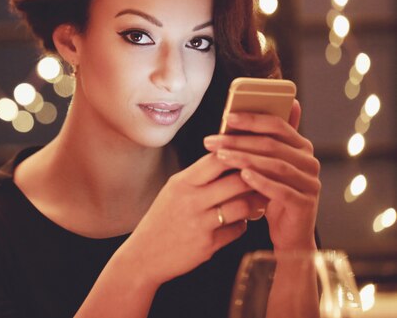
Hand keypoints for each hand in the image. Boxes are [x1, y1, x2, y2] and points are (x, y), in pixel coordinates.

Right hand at [121, 152, 263, 285]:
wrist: (145, 255)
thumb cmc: (162, 219)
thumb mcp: (173, 191)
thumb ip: (198, 177)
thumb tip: (229, 161)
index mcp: (181, 183)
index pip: (217, 159)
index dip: (238, 155)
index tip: (250, 156)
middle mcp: (191, 200)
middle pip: (237, 181)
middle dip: (256, 180)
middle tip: (265, 179)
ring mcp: (200, 223)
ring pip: (242, 206)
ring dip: (255, 203)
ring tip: (259, 200)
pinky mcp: (208, 245)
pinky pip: (238, 230)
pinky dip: (243, 225)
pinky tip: (240, 222)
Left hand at [203, 100, 320, 250]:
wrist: (290, 235)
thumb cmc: (272, 196)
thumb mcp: (265, 167)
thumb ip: (258, 143)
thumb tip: (237, 113)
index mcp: (301, 147)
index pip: (278, 125)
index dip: (252, 119)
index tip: (226, 117)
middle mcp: (310, 162)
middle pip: (272, 145)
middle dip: (238, 141)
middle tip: (212, 141)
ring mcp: (310, 183)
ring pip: (275, 166)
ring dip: (245, 159)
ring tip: (220, 156)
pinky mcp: (305, 204)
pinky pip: (281, 190)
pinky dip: (261, 182)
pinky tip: (242, 176)